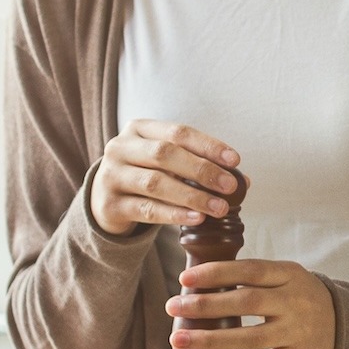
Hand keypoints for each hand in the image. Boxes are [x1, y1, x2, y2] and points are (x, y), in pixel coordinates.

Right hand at [90, 120, 239, 235]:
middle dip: (202, 170)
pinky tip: (196, 219)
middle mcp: (121, 148)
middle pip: (165, 154)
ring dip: (192, 196)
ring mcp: (111, 176)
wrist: (104, 201)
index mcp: (138, 129)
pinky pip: (146, 209)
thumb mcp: (167, 164)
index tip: (235, 160)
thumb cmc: (146, 175)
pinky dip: (174, 214)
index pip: (178, 132)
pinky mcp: (109, 205)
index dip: (208, 145)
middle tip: (230, 186)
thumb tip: (243, 179)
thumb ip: (200, 165)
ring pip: (156, 183)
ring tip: (219, 208)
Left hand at [166, 259, 335, 348]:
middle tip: (172, 307)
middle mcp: (294, 302)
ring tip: (178, 340)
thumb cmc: (299, 297)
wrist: (342, 325)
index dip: (217, 273)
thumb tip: (200, 279)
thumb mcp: (286, 276)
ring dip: (210, 340)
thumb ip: (254, 276)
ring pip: (249, 337)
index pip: (250, 270)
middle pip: (246, 302)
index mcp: (290, 274)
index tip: (185, 278)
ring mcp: (297, 331)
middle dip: (205, 305)